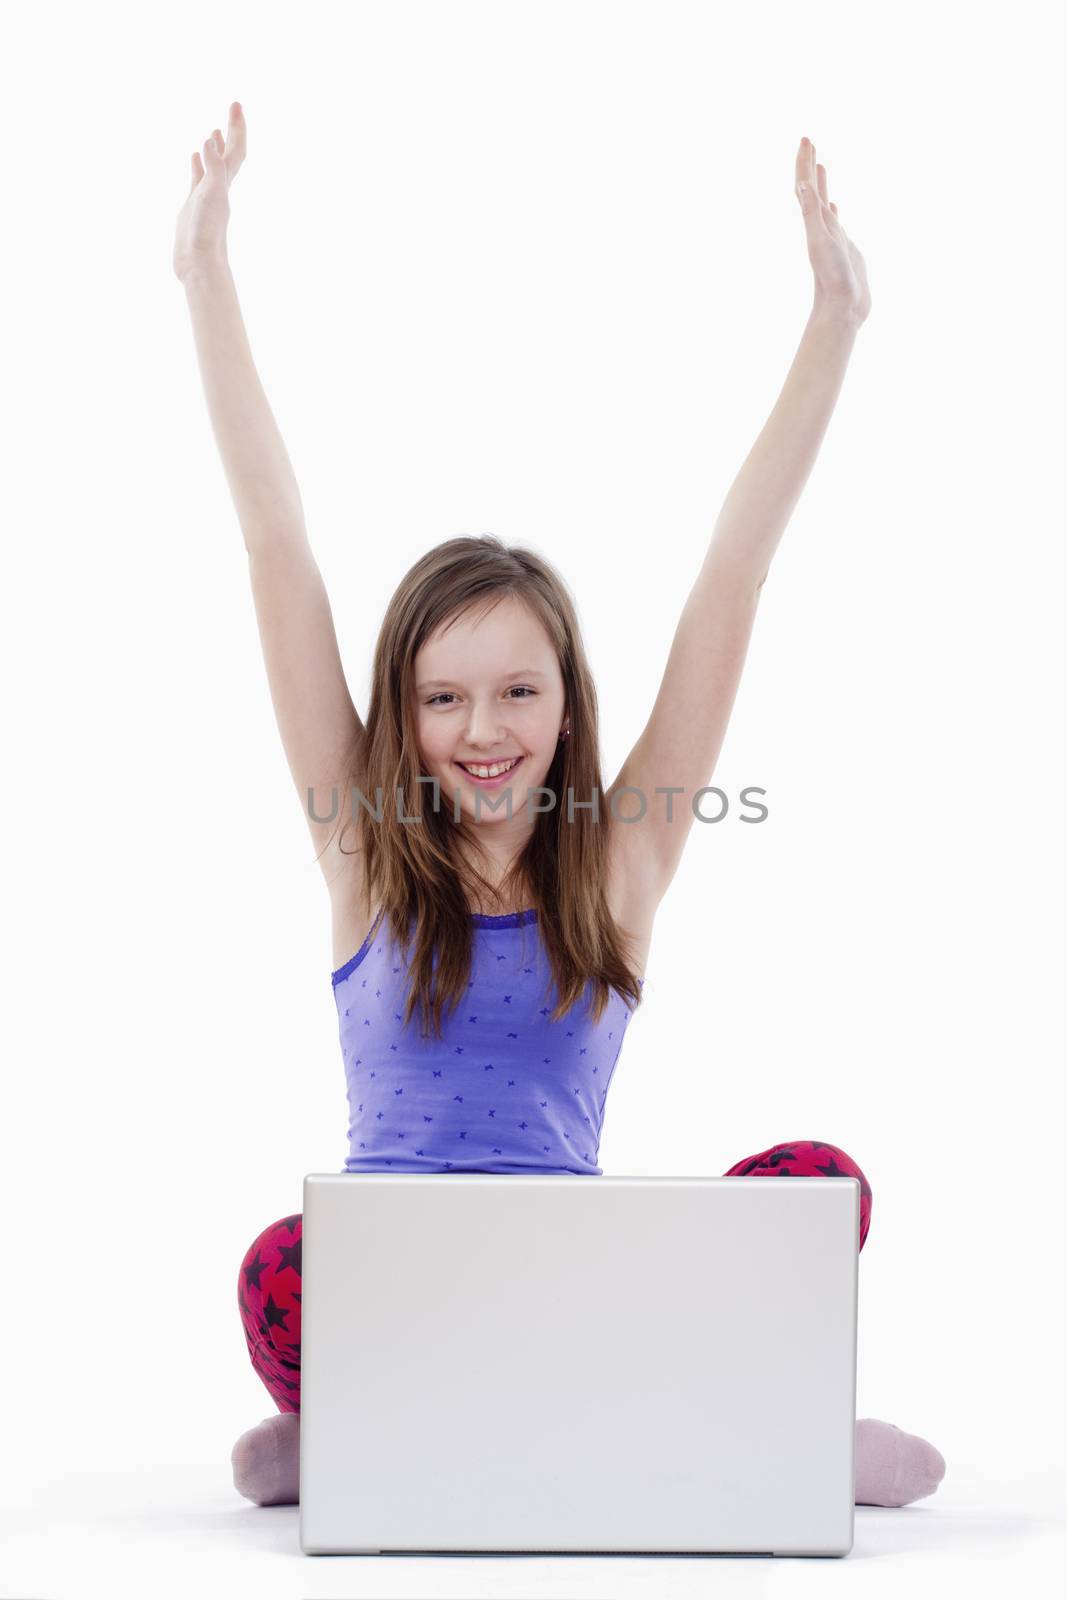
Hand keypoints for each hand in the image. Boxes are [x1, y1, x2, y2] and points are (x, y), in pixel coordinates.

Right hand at [173, 102, 246, 282]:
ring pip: (213, 166)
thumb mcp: (210, 196)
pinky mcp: (193, 206)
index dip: (237, 128)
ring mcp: (206, 196)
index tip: (236, 104)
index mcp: (225, 184)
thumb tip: (210, 141)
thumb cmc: (206, 233)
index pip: (236, 150)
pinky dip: (198, 166)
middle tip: (233, 107)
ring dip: (215, 148)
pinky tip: (194, 157)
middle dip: (231, 131)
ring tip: (214, 131)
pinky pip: (197, 179)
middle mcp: (219, 188)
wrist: (198, 264)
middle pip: (229, 154)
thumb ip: (213, 169)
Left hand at [795, 136, 870, 324]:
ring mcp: (832, 237)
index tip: (806, 139)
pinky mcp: (843, 248)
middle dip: (809, 165)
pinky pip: (835, 222)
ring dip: (820, 184)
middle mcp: (820, 227)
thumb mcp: (821, 242)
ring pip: (822, 203)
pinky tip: (834, 206)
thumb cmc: (833, 279)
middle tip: (809, 141)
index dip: (804, 162)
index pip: (805, 186)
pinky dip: (832, 209)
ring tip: (820, 166)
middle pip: (811, 189)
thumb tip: (801, 185)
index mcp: (814, 223)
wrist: (842, 309)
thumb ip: (811, 214)